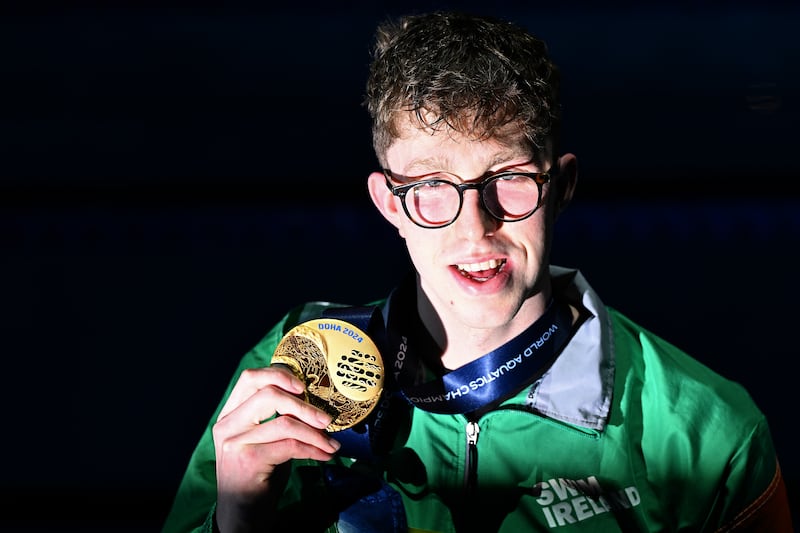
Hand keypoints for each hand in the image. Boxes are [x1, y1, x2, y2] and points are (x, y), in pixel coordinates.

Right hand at [212, 366, 340, 531]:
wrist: (241, 516)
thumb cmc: (257, 475)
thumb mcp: (262, 440)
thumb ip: (275, 417)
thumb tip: (312, 399)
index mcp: (229, 414)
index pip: (250, 378)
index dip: (278, 374)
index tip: (303, 385)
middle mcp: (227, 424)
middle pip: (268, 393)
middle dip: (303, 404)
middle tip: (326, 418)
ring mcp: (234, 442)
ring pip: (284, 422)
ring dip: (314, 432)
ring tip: (330, 441)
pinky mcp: (247, 460)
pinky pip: (290, 446)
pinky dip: (313, 449)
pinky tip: (325, 455)